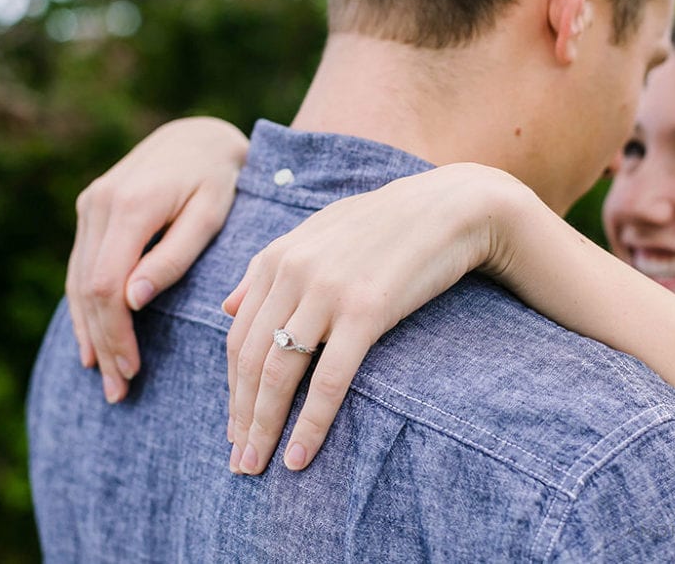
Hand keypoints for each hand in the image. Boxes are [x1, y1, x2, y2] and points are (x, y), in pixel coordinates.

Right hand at [66, 116, 247, 402]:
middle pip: (86, 289)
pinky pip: (79, 266)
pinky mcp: (90, 208)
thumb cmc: (217, 179)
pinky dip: (85, 306)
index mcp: (131, 207)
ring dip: (89, 331)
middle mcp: (100, 204)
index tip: (132, 369)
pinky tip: (91, 340)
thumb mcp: (208, 215)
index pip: (106, 285)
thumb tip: (132, 301)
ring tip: (104, 376)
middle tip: (118, 389)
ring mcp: (90, 205)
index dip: (115, 333)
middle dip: (102, 343)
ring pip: (76, 281)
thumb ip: (172, 257)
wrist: (198, 135)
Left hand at [223, 163, 530, 473]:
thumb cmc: (386, 225)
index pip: (239, 337)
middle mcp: (293, 272)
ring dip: (264, 427)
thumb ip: (268, 269)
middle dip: (241, 417)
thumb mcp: (318, 235)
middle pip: (251, 360)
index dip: (232, 389)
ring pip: (280, 373)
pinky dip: (311, 423)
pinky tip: (300, 455)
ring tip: (257, 466)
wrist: (449, 208)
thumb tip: (225, 307)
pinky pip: (328, 379)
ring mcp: (327, 292)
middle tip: (239, 462)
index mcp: (277, 257)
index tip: (234, 427)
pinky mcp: (366, 311)